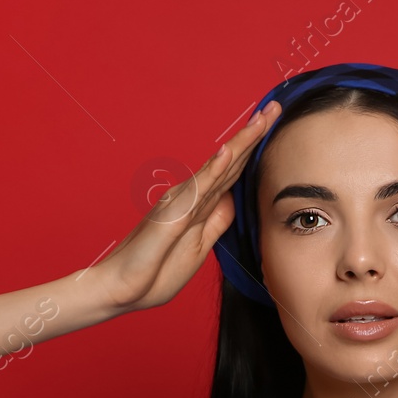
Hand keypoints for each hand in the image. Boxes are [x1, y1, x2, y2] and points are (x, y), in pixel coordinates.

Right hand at [96, 99, 280, 312]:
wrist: (122, 290)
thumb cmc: (155, 272)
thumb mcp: (199, 246)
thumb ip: (216, 221)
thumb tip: (233, 199)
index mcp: (199, 205)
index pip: (233, 172)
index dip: (253, 149)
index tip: (271, 125)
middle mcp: (191, 196)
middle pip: (230, 161)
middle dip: (254, 134)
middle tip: (275, 107)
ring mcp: (181, 202)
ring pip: (218, 167)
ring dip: (241, 142)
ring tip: (260, 118)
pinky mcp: (171, 216)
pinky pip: (196, 190)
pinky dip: (214, 170)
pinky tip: (228, 152)